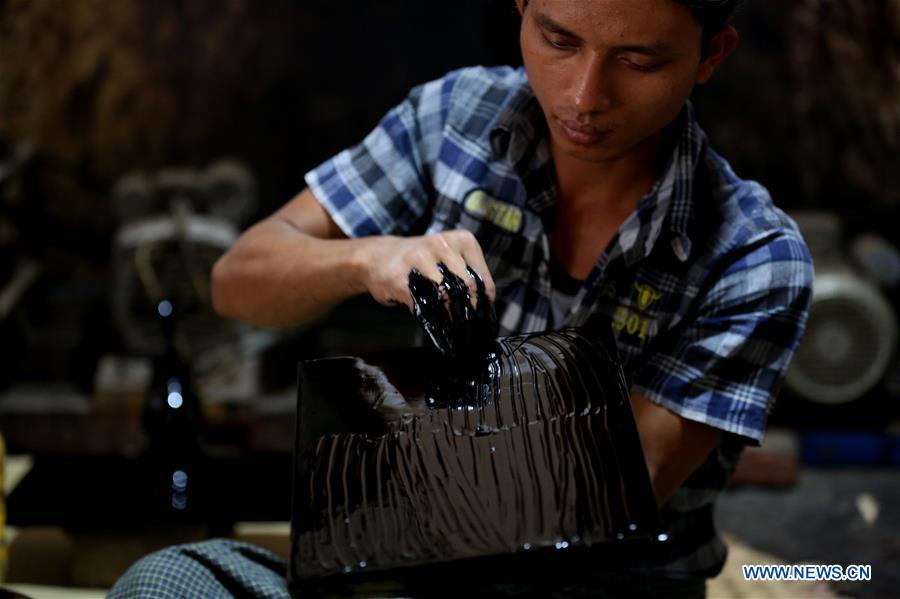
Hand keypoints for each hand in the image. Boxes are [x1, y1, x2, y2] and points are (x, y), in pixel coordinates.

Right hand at [359, 230, 495, 311]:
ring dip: (449, 314)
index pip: (481, 278)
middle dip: (468, 310)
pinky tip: (429, 314)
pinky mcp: (401, 279)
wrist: (378, 256)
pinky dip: (430, 315)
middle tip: (467, 324)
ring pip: (446, 297)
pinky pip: (424, 304)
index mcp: (460, 239)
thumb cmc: (421, 260)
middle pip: (466, 288)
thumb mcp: (449, 256)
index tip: (481, 315)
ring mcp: (419, 260)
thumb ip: (468, 275)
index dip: (484, 301)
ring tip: (449, 321)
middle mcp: (441, 245)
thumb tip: (486, 305)